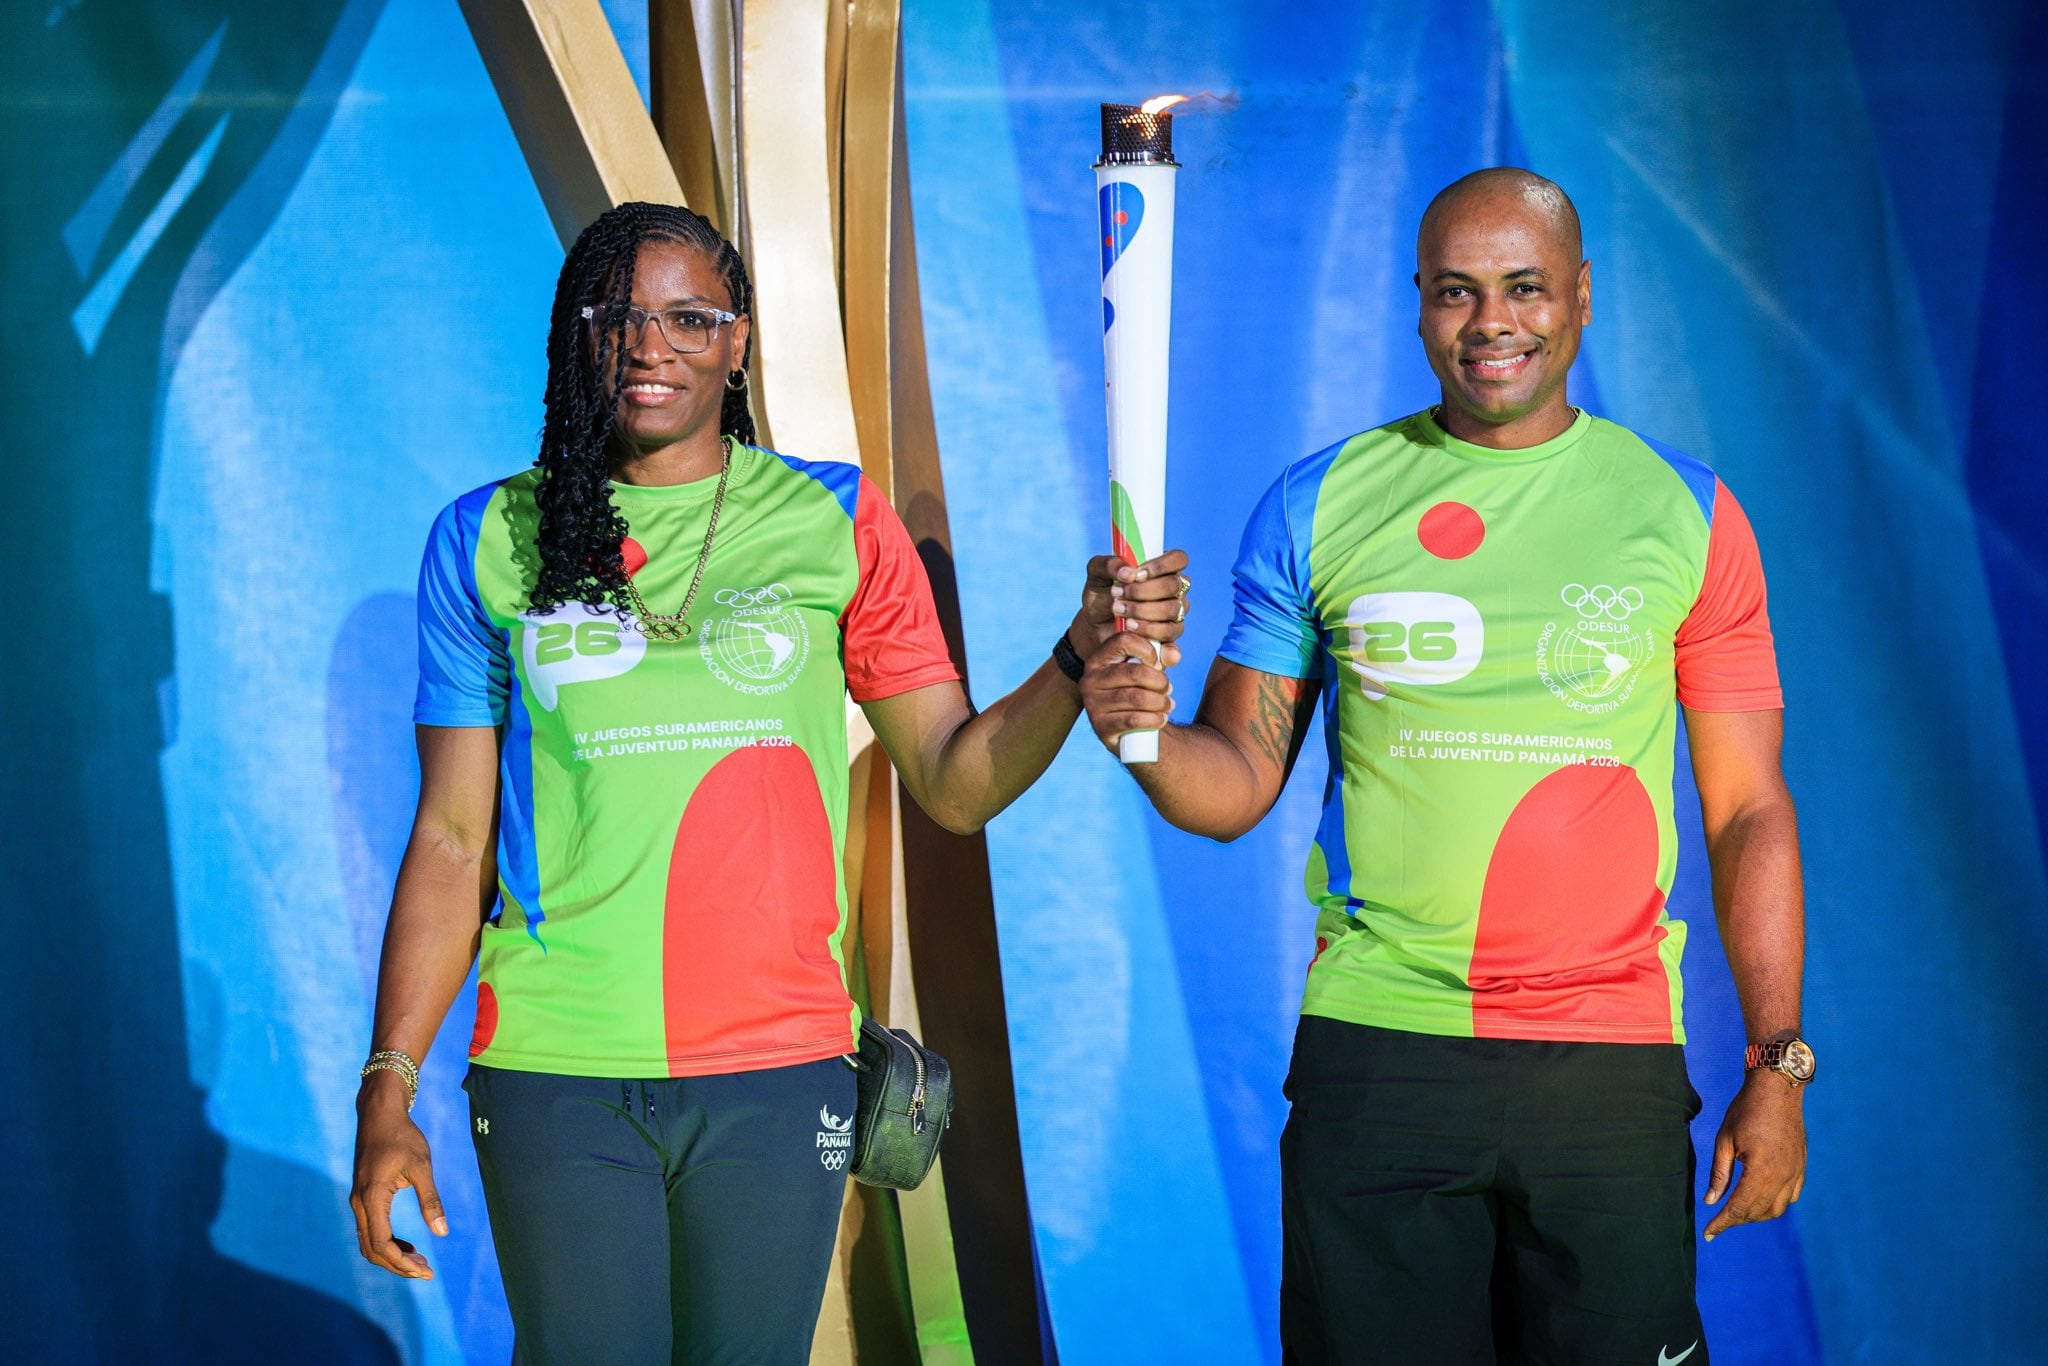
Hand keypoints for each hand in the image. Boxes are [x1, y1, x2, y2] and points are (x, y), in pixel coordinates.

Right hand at [350, 1073, 447, 1278]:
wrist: (379, 1114)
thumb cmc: (403, 1137)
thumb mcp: (422, 1166)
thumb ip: (430, 1199)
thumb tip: (442, 1232)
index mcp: (372, 1197)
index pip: (382, 1243)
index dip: (402, 1262)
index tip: (425, 1271)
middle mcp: (360, 1203)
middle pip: (372, 1249)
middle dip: (398, 1265)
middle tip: (426, 1272)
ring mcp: (359, 1201)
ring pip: (368, 1243)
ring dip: (392, 1257)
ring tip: (420, 1263)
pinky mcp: (363, 1198)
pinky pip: (370, 1231)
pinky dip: (387, 1244)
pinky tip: (408, 1246)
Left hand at [1075, 549, 1191, 652]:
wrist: (1097, 625)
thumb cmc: (1102, 595)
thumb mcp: (1097, 574)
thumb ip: (1108, 564)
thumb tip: (1127, 572)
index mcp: (1161, 568)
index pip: (1178, 559)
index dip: (1161, 565)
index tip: (1137, 575)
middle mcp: (1173, 589)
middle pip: (1173, 585)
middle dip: (1142, 591)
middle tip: (1117, 594)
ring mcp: (1175, 611)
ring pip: (1172, 609)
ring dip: (1142, 610)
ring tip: (1118, 610)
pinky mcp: (1170, 634)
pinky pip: (1169, 633)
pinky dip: (1148, 630)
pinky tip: (1129, 627)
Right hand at [1078, 630, 1179, 754]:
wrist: (1127, 730)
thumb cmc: (1136, 692)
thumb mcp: (1146, 670)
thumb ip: (1162, 656)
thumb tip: (1174, 656)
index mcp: (1098, 660)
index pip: (1123, 640)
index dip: (1148, 650)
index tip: (1157, 664)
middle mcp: (1090, 679)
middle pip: (1135, 672)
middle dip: (1159, 682)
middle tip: (1167, 688)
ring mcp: (1093, 704)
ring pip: (1137, 698)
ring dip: (1160, 702)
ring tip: (1168, 704)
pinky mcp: (1101, 726)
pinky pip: (1133, 720)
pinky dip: (1153, 719)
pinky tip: (1161, 719)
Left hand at [1702, 1071, 1805, 1240]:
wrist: (1778, 1089)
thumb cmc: (1746, 1110)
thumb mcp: (1724, 1140)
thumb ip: (1719, 1173)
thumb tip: (1711, 1201)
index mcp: (1762, 1170)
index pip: (1740, 1207)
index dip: (1723, 1222)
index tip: (1708, 1234)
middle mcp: (1784, 1176)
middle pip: (1759, 1212)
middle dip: (1737, 1220)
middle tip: (1718, 1222)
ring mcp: (1796, 1172)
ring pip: (1777, 1208)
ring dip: (1757, 1214)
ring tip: (1736, 1212)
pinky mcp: (1801, 1167)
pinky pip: (1791, 1196)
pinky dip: (1775, 1203)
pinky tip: (1760, 1199)